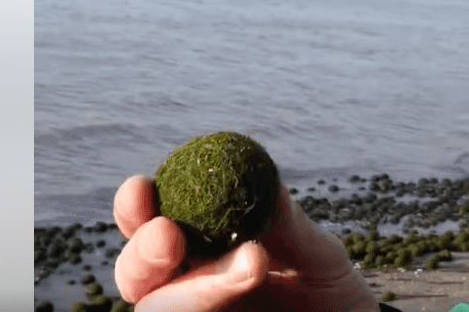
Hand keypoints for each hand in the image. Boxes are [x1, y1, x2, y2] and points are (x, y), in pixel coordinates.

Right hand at [113, 175, 379, 311]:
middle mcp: (191, 287)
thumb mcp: (319, 258)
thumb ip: (286, 224)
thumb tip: (256, 170)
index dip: (135, 206)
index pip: (152, 223)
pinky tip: (249, 289)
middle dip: (142, 254)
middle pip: (137, 274)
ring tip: (253, 264)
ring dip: (190, 288)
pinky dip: (206, 307)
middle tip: (168, 235)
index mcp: (205, 248)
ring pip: (157, 308)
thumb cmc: (334, 300)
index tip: (142, 188)